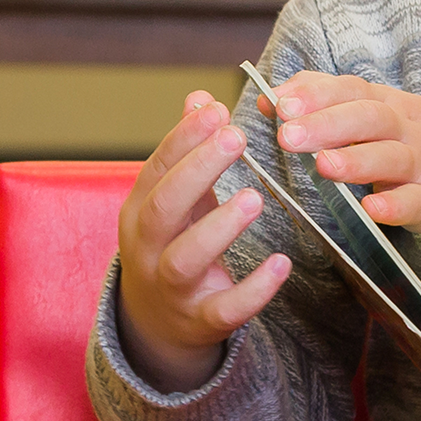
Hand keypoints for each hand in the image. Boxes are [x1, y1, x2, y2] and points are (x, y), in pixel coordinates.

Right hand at [115, 93, 292, 393]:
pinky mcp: (200, 320)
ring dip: (219, 228)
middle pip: (164, 208)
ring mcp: (171, 287)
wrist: (157, 323)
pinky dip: (253, 289)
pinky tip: (281, 264)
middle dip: (198, 171)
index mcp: (139, 212)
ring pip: (186, 259)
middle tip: (236, 137)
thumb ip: (186, 152)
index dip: (184, 139)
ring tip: (254, 198)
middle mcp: (147, 249)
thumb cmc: (173, 245)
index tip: (217, 110)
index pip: (156, 169)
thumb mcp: (173, 199)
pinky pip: (224, 309)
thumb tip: (198, 97)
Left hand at [261, 72, 420, 234]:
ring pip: (390, 157)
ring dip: (356, 161)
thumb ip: (323, 102)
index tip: (280, 102)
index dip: (316, 94)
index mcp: (383, 104)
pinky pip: (416, 202)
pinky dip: (396, 205)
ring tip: (323, 166)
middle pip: (367, 118)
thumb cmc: (414, 136)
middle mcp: (402, 128)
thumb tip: (269, 99)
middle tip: (288, 136)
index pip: (350, 90)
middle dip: (326, 125)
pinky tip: (374, 210)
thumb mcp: (375, 110)